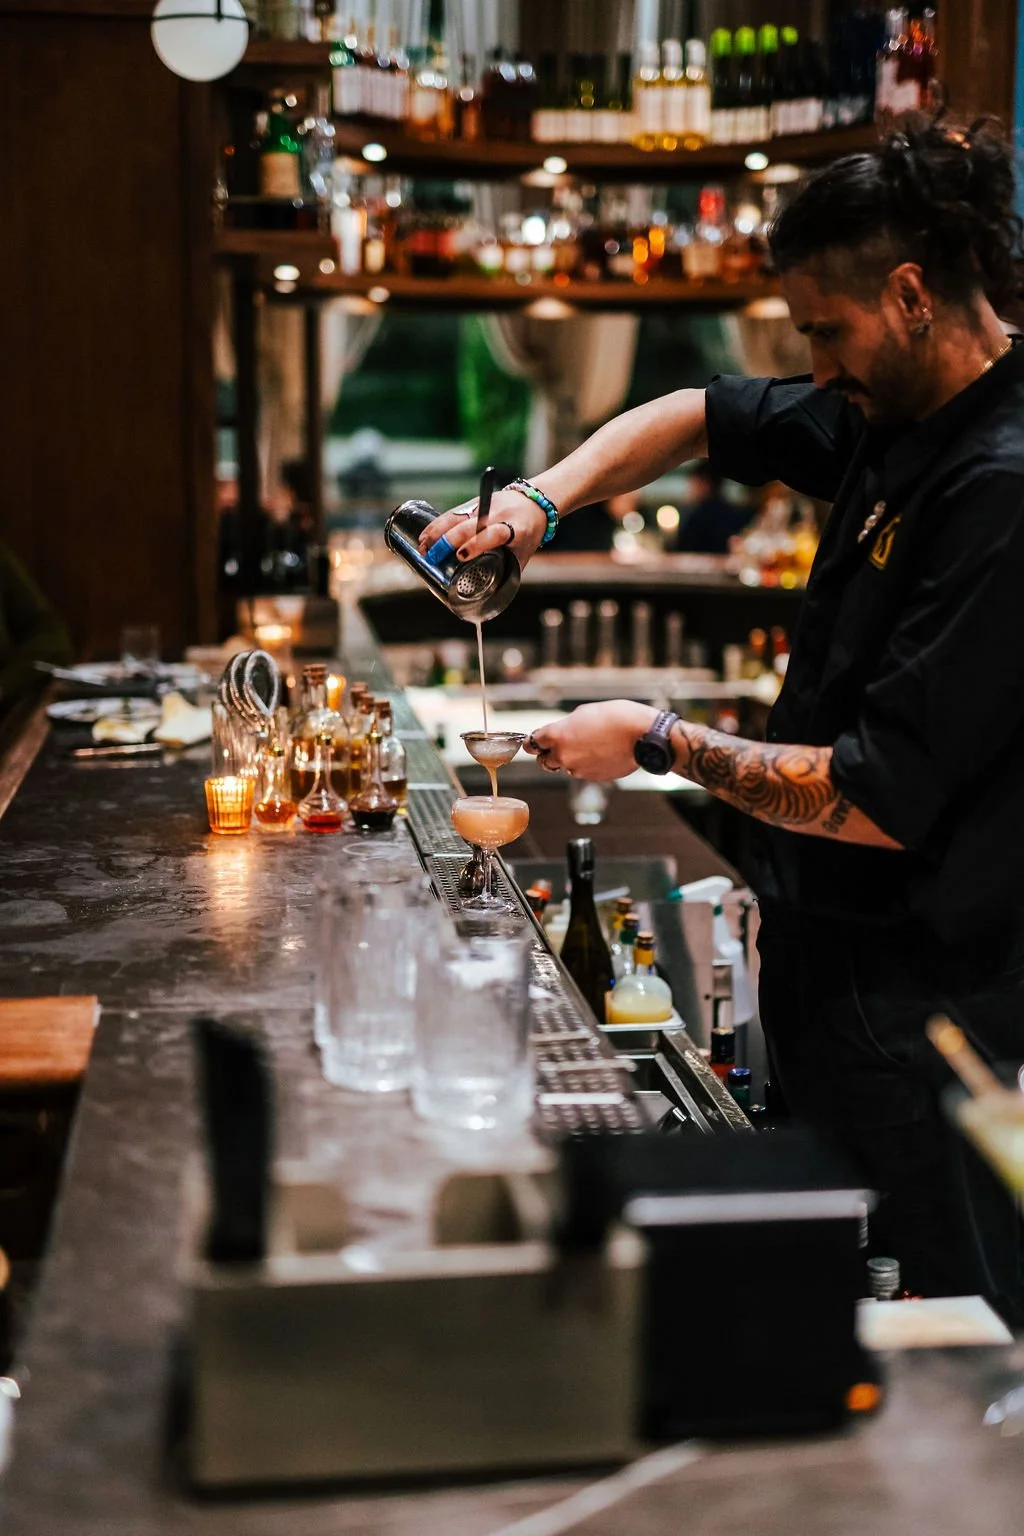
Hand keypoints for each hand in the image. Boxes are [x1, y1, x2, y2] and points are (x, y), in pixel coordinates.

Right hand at [417, 488, 547, 568]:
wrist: (533, 503)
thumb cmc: (527, 534)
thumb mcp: (522, 554)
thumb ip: (506, 571)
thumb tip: (487, 601)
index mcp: (514, 528)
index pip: (493, 533)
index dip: (476, 543)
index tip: (461, 556)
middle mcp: (497, 514)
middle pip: (469, 524)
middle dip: (448, 540)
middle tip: (432, 557)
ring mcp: (483, 506)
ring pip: (457, 516)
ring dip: (436, 531)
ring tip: (422, 547)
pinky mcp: (473, 503)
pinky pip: (451, 513)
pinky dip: (436, 525)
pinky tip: (425, 536)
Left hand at [525, 701, 657, 781]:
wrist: (642, 735)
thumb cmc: (617, 717)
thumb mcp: (585, 712)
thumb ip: (567, 725)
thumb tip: (562, 732)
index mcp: (558, 734)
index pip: (533, 743)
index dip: (533, 741)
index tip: (534, 742)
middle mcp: (563, 754)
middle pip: (544, 760)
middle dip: (549, 753)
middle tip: (561, 745)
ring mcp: (577, 768)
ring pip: (565, 766)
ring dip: (571, 759)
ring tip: (590, 745)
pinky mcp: (591, 777)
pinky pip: (582, 771)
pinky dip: (587, 764)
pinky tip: (601, 753)